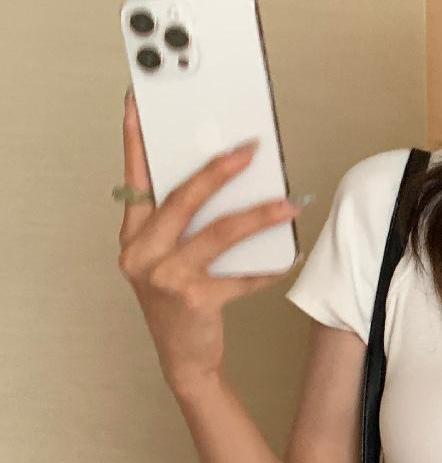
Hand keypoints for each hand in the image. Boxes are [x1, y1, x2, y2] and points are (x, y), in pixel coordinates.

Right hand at [117, 89, 303, 395]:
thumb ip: (184, 223)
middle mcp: (141, 254)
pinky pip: (239, 275)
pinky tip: (286, 258)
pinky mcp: (193, 300)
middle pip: (181, 200)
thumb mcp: (170, 258)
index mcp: (133, 236)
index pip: (135, 179)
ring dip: (257, 216)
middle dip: (217, 171)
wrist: (184, 359)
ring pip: (216, 234)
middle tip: (249, 150)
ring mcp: (164, 278)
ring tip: (287, 204)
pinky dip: (266, 267)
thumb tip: (223, 178)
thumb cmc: (180, 301)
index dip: (136, 140)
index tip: (140, 103)